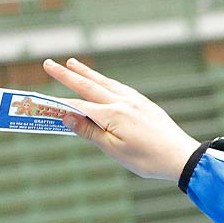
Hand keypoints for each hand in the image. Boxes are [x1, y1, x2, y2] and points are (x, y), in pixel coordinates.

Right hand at [42, 57, 200, 180]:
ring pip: (105, 83)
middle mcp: (122, 102)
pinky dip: (107, 81)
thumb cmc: (148, 159)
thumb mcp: (114, 150)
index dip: (58, 103)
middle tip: (48, 63)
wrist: (183, 157)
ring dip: (87, 73)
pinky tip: (103, 81)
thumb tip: (66, 116)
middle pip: (88, 86)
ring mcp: (135, 101)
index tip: (40, 99)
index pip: (78, 105)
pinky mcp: (145, 104)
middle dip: (67, 75)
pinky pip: (121, 87)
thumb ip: (90, 131)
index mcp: (112, 115)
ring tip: (72, 62)